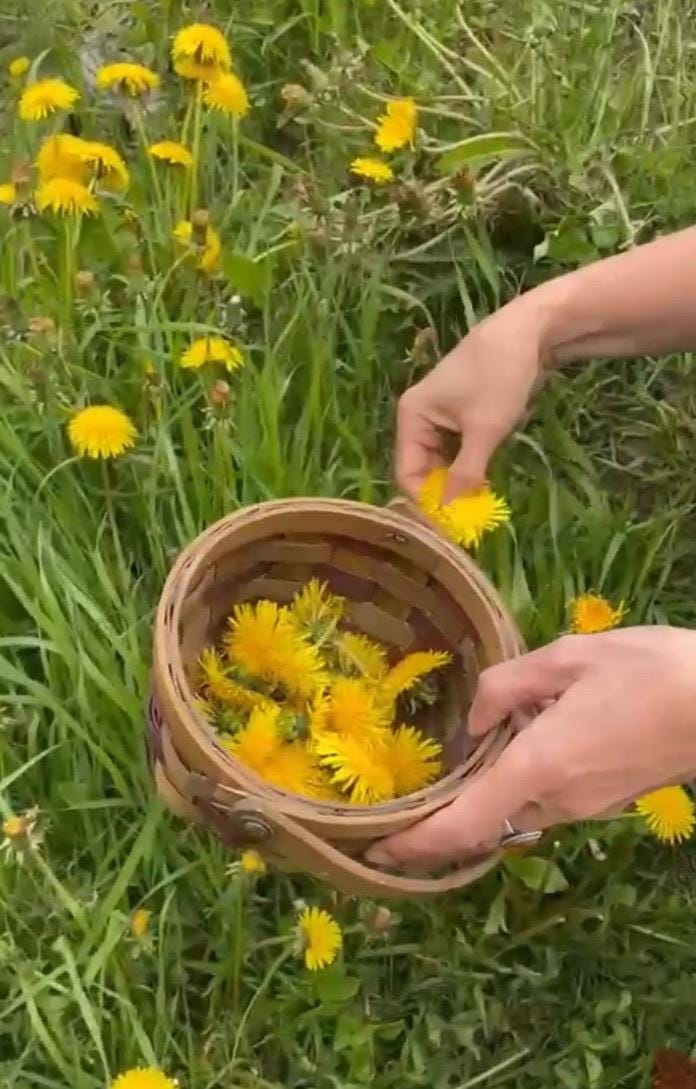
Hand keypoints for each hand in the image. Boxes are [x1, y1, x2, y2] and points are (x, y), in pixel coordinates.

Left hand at [366, 627, 695, 868]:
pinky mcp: (602, 801)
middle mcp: (556, 799)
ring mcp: (583, 806)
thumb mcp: (567, 658)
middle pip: (482, 822)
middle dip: (439, 819)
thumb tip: (473, 721)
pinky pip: (540, 800)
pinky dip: (511, 785)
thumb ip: (507, 687)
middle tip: (397, 804)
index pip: (461, 824)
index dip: (415, 846)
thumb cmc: (648, 672)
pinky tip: (513, 743)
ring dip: (479, 796)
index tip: (376, 854)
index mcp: (537, 767)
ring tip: (451, 764)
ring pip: (511, 810)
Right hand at [396, 296, 546, 501]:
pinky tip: (489, 472)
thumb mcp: (485, 430)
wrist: (531, 330)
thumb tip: (450, 513)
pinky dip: (472, 463)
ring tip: (481, 500)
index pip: (407, 472)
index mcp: (412, 416)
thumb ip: (465, 473)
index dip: (426, 501)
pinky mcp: (462, 414)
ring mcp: (441, 415)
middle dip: (444, 493)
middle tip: (470, 518)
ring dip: (461, 480)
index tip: (451, 525)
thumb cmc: (500, 376)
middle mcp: (418, 416)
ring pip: (443, 461)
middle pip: (423, 469)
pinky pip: (459, 449)